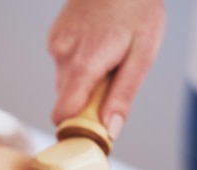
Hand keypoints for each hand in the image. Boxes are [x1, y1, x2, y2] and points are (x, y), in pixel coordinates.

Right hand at [48, 0, 164, 137]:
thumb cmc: (137, 8)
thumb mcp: (142, 55)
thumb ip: (123, 95)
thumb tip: (110, 130)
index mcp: (84, 64)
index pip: (62, 114)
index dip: (75, 128)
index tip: (91, 130)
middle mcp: (63, 55)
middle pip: (66, 102)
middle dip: (84, 105)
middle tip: (109, 87)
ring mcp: (56, 45)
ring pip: (64, 85)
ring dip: (83, 85)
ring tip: (105, 62)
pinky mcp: (54, 39)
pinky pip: (63, 67)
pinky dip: (78, 67)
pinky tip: (94, 48)